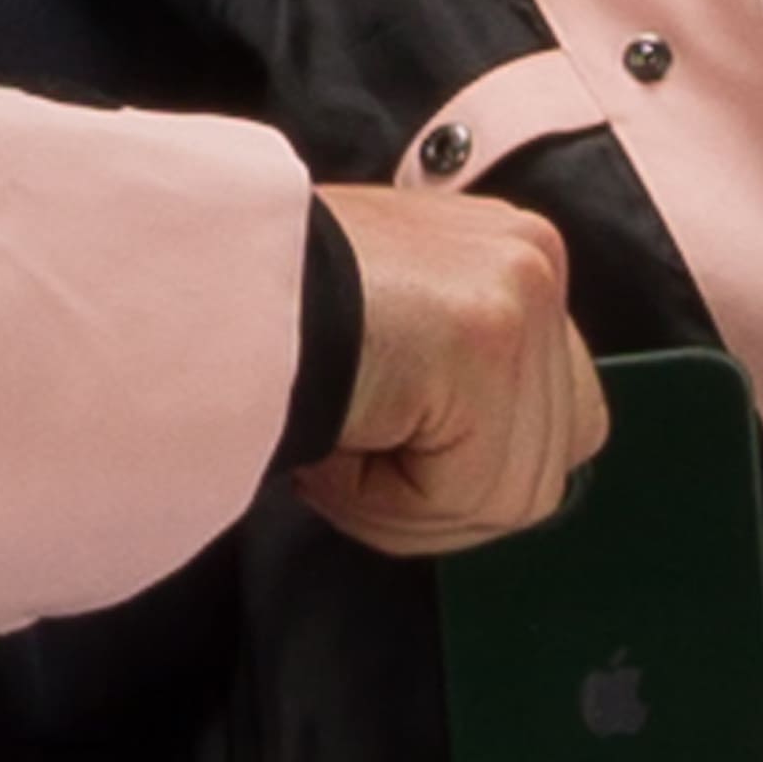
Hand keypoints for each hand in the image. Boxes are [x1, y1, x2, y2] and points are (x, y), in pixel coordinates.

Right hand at [291, 186, 610, 554]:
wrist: (200, 288)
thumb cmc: (268, 319)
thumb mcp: (387, 339)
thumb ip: (450, 388)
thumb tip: (465, 465)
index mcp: (515, 255)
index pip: (562, 416)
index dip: (475, 468)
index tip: (390, 451)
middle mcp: (534, 260)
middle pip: (551, 465)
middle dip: (448, 499)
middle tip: (356, 457)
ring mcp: (521, 295)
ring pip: (511, 495)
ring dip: (407, 506)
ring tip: (340, 443)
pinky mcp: (489, 338)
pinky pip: (467, 493)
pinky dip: (388, 501)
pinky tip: (339, 444)